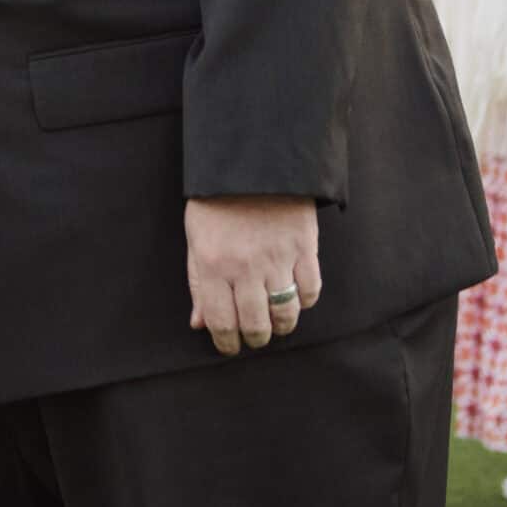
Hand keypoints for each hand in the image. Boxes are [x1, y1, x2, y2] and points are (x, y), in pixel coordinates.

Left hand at [184, 194, 320, 355]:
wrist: (252, 161)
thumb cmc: (217, 202)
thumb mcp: (196, 239)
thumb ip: (198, 284)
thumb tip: (200, 324)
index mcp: (213, 265)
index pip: (221, 323)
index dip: (226, 343)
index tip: (229, 346)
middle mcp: (245, 267)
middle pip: (256, 325)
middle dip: (254, 337)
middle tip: (254, 334)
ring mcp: (278, 258)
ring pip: (285, 314)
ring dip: (280, 325)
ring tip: (274, 320)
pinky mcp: (304, 246)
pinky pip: (310, 290)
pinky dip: (304, 300)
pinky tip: (294, 295)